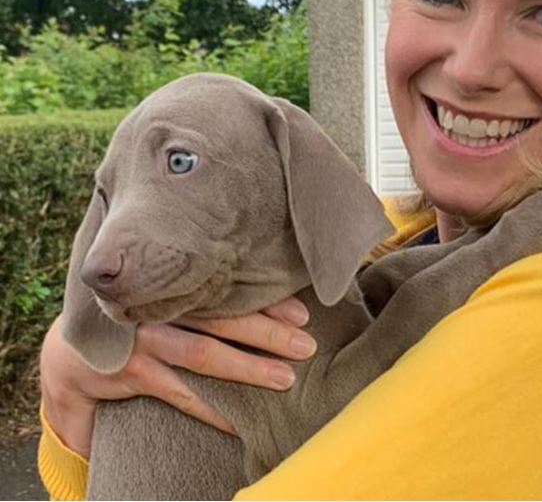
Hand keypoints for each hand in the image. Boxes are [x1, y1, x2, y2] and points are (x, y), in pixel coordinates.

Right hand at [40, 296, 315, 457]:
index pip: (229, 290)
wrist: (70, 350)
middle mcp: (162, 305)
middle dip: (267, 332)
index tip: (302, 313)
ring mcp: (145, 338)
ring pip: (204, 355)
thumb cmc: (138, 318)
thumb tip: (266, 300)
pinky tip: (241, 422)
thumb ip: (204, 296)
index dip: (267, 302)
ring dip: (248, 368)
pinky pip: (180, 394)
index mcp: (176, 283)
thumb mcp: (165, 298)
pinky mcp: (131, 372)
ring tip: (286, 378)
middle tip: (306, 344)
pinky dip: (213, 410)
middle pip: (223, 318)